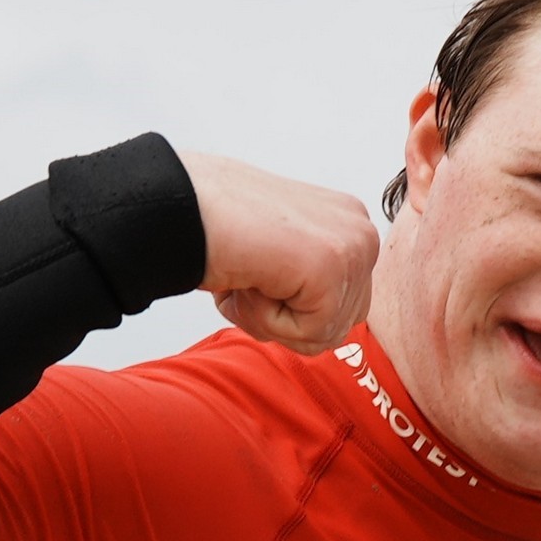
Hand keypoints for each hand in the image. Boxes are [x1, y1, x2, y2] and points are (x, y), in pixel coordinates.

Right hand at [175, 148, 375, 355]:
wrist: (179, 205)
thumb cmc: (219, 230)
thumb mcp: (282, 257)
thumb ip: (312, 285)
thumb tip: (328, 331)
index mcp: (350, 225)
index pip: (344, 309)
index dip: (292, 309)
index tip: (261, 270)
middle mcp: (361, 232)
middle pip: (340, 327)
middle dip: (287, 319)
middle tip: (251, 277)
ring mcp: (351, 247)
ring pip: (323, 335)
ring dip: (272, 319)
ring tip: (249, 275)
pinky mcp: (331, 267)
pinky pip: (308, 334)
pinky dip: (266, 318)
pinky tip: (250, 277)